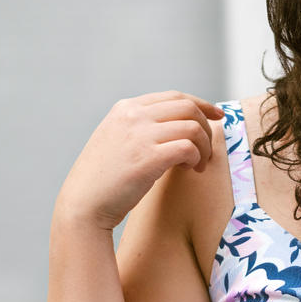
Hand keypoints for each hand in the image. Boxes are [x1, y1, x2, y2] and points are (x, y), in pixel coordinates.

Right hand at [57, 90, 223, 230]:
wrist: (83, 204)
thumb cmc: (103, 180)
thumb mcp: (117, 140)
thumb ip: (141, 129)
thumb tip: (179, 129)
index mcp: (126, 108)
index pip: (174, 97)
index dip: (202, 104)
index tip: (217, 116)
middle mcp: (133, 116)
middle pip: (188, 107)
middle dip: (206, 128)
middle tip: (207, 151)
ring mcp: (140, 135)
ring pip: (193, 127)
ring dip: (205, 147)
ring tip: (199, 165)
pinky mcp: (148, 157)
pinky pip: (188, 148)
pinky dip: (197, 158)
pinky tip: (192, 170)